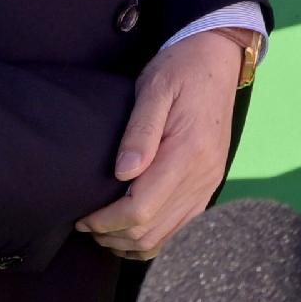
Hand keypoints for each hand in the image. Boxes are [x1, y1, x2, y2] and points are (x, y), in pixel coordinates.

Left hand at [78, 30, 248, 260]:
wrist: (218, 60)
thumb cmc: (180, 69)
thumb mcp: (154, 88)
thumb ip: (139, 131)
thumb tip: (121, 173)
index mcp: (187, 153)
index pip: (141, 208)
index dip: (106, 221)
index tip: (82, 217)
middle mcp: (202, 175)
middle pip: (151, 230)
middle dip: (113, 235)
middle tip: (85, 224)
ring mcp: (209, 183)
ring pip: (167, 237)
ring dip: (130, 242)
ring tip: (103, 230)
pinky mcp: (209, 185)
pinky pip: (182, 229)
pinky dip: (154, 238)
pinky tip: (131, 230)